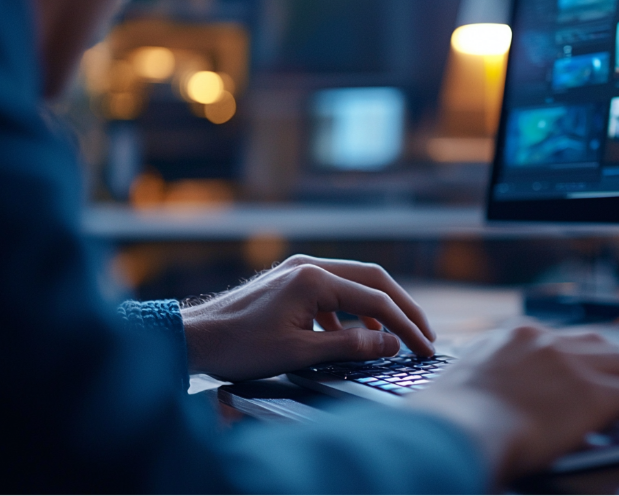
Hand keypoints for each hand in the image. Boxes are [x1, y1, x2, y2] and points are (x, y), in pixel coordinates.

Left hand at [181, 255, 435, 380]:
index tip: (424, 347)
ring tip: (396, 336)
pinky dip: (353, 310)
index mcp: (314, 279)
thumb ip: (349, 346)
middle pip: (374, 281)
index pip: (376, 301)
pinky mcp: (291, 280)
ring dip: (379, 308)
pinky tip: (354, 334)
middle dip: (403, 309)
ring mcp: (300, 270)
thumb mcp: (299, 353)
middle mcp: (310, 266)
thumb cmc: (239, 347)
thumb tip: (390, 344)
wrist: (193, 338)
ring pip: (356, 283)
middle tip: (425, 335)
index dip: (406, 326)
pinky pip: (335, 290)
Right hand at [406, 326, 618, 482]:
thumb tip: (485, 399)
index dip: (580, 357)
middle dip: (616, 362)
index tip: (585, 370)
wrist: (455, 430)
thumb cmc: (444, 421)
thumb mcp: (459, 385)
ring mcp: (572, 365)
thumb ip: (482, 382)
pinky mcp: (594, 396)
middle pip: (598, 344)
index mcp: (512, 337)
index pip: (559, 340)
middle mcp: (545, 342)